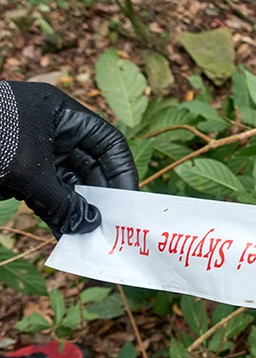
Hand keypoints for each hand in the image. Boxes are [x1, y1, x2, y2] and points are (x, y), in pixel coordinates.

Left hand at [0, 80, 138, 234]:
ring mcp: (33, 150)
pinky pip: (46, 193)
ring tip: (91, 235)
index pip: (107, 142)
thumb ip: (64, 202)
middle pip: (90, 163)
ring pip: (69, 182)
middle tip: (111, 225)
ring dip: (80, 208)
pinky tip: (68, 233)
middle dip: (101, 195)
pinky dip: (57, 212)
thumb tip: (90, 227)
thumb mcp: (28, 174)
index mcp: (60, 113)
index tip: (127, 201)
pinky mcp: (16, 171)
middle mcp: (51, 129)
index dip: (122, 171)